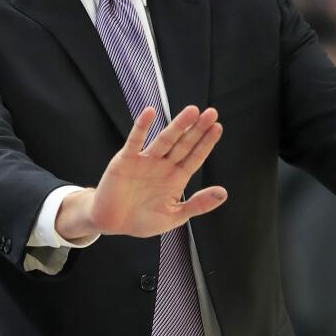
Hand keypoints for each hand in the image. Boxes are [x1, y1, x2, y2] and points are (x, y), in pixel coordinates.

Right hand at [55, 105, 226, 238]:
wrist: (112, 223)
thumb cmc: (142, 221)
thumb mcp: (174, 217)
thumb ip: (198, 205)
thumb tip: (223, 193)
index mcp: (176, 178)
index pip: (195, 157)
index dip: (206, 143)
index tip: (218, 128)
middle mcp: (163, 165)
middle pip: (184, 144)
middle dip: (197, 129)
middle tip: (211, 113)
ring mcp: (145, 161)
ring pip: (165, 140)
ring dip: (178, 125)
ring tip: (192, 111)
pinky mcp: (126, 159)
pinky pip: (135, 140)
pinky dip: (142, 127)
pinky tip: (150, 112)